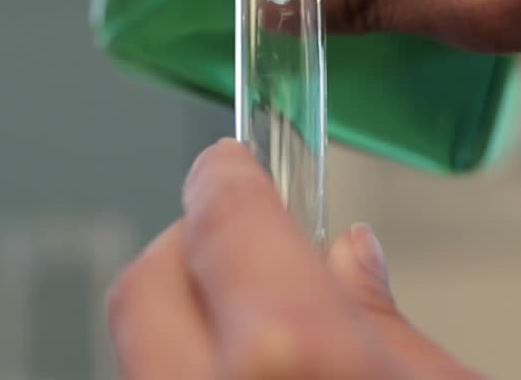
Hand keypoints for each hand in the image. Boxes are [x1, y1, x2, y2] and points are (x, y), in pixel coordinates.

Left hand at [107, 139, 479, 378]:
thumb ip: (383, 320)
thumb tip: (348, 260)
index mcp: (285, 354)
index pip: (223, 218)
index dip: (225, 176)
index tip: (231, 162)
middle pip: (146, 284)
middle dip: (189, 247)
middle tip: (244, 245)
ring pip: (138, 348)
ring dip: (185, 316)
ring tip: (255, 321)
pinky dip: (189, 365)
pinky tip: (244, 369)